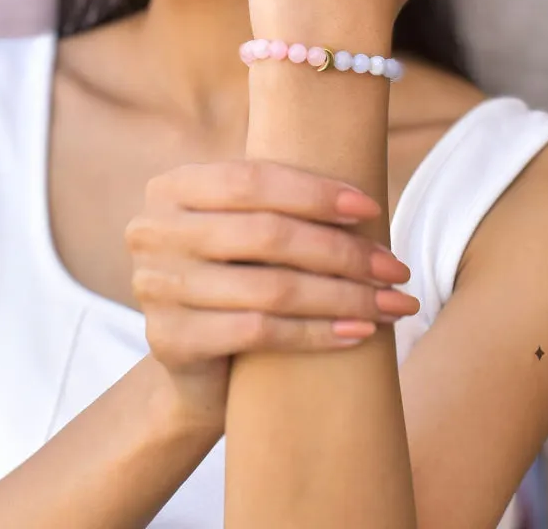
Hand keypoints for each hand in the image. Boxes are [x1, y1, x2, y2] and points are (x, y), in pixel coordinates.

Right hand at [123, 159, 417, 432]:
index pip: (252, 179)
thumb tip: (367, 181)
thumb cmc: (240, 276)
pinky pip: (259, 332)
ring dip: (344, 296)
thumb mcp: (248, 227)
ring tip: (392, 303)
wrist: (199, 367)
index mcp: (172, 187)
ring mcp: (155, 287)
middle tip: (395, 268)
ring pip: (271, 287)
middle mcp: (153, 231)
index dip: (316, 192)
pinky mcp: (169, 341)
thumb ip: (280, 199)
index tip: (371, 208)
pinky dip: (317, 333)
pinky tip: (359, 333)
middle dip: (342, 250)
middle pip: (267, 234)